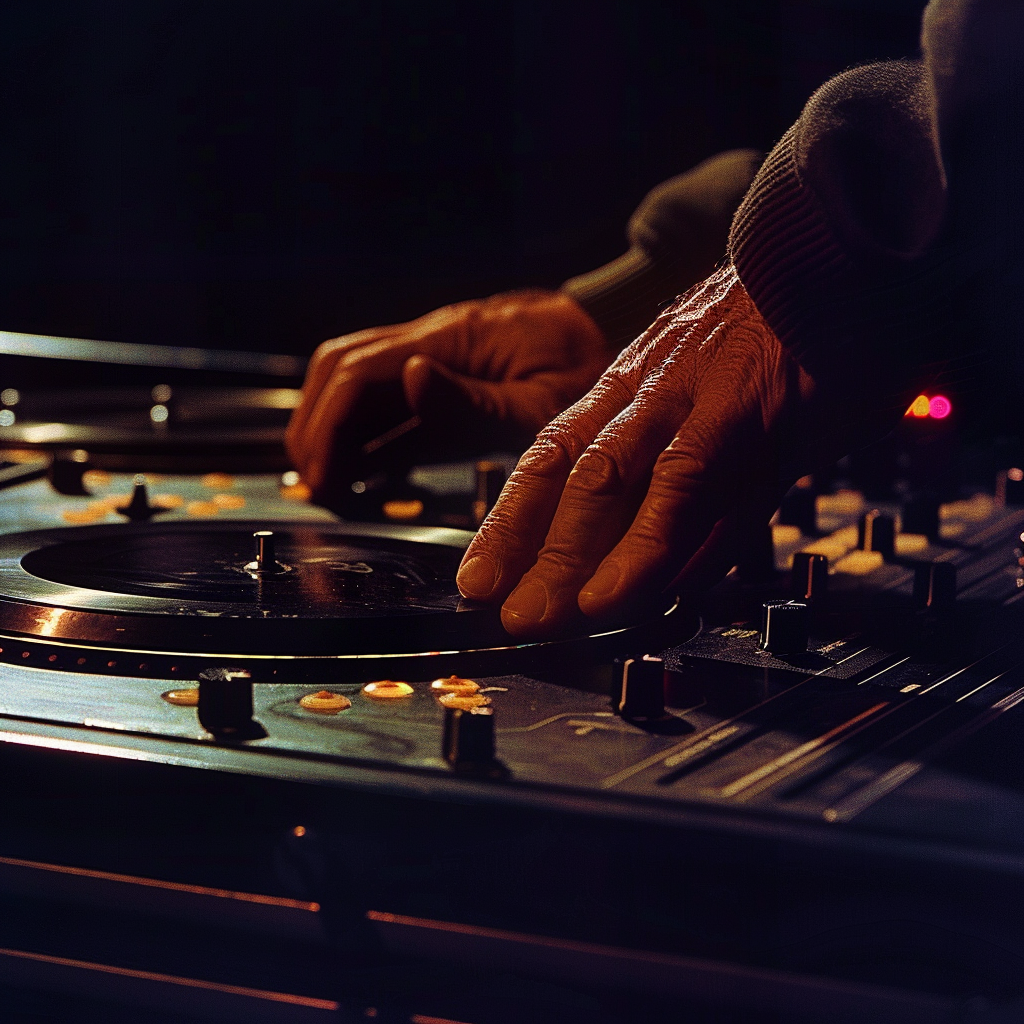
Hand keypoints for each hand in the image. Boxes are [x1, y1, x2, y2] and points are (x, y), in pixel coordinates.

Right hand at [286, 290, 610, 499]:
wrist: (612, 331)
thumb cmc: (590, 366)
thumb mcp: (543, 400)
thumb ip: (475, 400)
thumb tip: (410, 381)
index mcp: (452, 337)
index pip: (359, 372)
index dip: (328, 424)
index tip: (321, 474)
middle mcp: (435, 338)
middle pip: (341, 367)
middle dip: (315, 423)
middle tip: (313, 481)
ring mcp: (438, 353)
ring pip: (356, 379)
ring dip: (333, 424)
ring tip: (328, 478)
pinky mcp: (448, 372)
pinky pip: (391, 397)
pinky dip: (366, 430)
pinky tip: (363, 465)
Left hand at [456, 264, 909, 637]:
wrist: (845, 251)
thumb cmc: (785, 331)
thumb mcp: (716, 387)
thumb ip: (687, 460)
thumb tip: (668, 550)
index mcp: (636, 384)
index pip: (553, 456)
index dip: (511, 519)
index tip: (481, 573)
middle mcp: (649, 390)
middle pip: (568, 474)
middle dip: (524, 546)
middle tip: (491, 607)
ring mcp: (692, 397)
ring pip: (609, 483)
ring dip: (568, 558)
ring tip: (537, 618)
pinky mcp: (746, 409)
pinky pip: (683, 489)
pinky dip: (645, 549)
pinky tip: (616, 597)